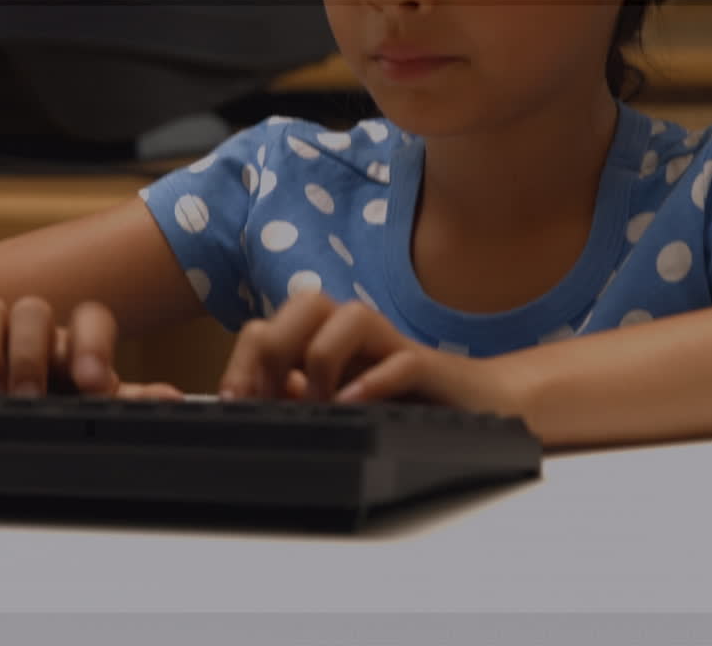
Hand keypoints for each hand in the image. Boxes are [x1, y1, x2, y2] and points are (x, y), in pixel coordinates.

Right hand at [0, 295, 181, 399]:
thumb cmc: (48, 399)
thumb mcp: (86, 404)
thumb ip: (126, 401)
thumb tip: (173, 399)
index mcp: (72, 348)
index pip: (91, 319)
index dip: (92, 344)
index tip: (92, 383)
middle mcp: (32, 337)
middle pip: (34, 309)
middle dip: (32, 352)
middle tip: (30, 395)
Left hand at [218, 292, 517, 412]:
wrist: (477, 408)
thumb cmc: (400, 407)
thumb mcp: (334, 408)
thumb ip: (297, 401)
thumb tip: (247, 409)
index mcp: (325, 340)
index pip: (268, 327)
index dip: (242, 362)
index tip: (235, 406)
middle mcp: (355, 333)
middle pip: (304, 303)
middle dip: (276, 351)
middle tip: (273, 402)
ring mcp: (392, 346)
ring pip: (348, 316)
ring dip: (322, 360)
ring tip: (320, 406)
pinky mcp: (429, 368)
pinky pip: (399, 361)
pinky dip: (371, 383)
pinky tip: (354, 407)